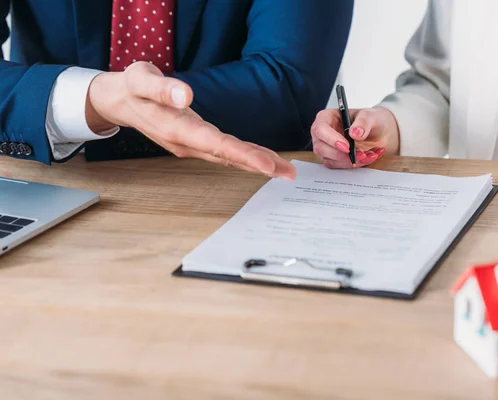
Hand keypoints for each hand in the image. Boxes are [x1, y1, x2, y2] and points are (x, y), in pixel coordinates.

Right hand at [85, 62, 295, 179]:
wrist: (121, 102)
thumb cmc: (133, 88)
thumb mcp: (140, 79)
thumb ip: (161, 88)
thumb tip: (185, 95)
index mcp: (177, 129)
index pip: (216, 144)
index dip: (242, 155)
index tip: (267, 165)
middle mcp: (187, 143)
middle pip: (228, 157)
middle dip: (259, 165)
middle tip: (288, 173)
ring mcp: (191, 146)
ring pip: (228, 158)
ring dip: (256, 164)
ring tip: (284, 170)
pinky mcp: (195, 143)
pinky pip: (224, 154)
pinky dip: (244, 158)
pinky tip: (261, 161)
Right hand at [311, 107, 399, 168]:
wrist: (378, 131)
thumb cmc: (370, 120)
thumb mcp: (370, 116)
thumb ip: (363, 122)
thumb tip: (355, 133)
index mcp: (327, 117)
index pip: (320, 129)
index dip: (331, 139)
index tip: (347, 146)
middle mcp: (323, 134)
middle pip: (321, 148)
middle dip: (341, 155)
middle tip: (361, 154)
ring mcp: (327, 148)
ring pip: (330, 160)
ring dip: (350, 161)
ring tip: (369, 154)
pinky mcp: (334, 159)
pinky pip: (340, 166)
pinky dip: (356, 164)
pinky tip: (368, 157)